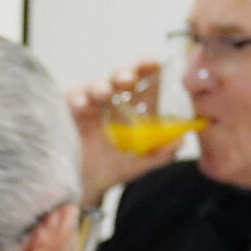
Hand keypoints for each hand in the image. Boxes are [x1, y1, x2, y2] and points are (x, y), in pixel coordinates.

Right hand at [66, 59, 182, 200]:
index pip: (143, 79)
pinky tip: (81, 105)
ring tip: (104, 94)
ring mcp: (90, 106)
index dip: (149, 68)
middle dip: (123, 73)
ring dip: (100, 86)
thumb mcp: (141, 162)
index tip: (154, 64)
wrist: (85, 186)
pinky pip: (71, 97)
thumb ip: (162, 152)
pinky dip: (76, 97)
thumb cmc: (113, 168)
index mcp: (134, 106)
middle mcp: (113, 101)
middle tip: (127, 80)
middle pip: (119, 77)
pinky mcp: (69, 113)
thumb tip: (181, 140)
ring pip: (95, 85)